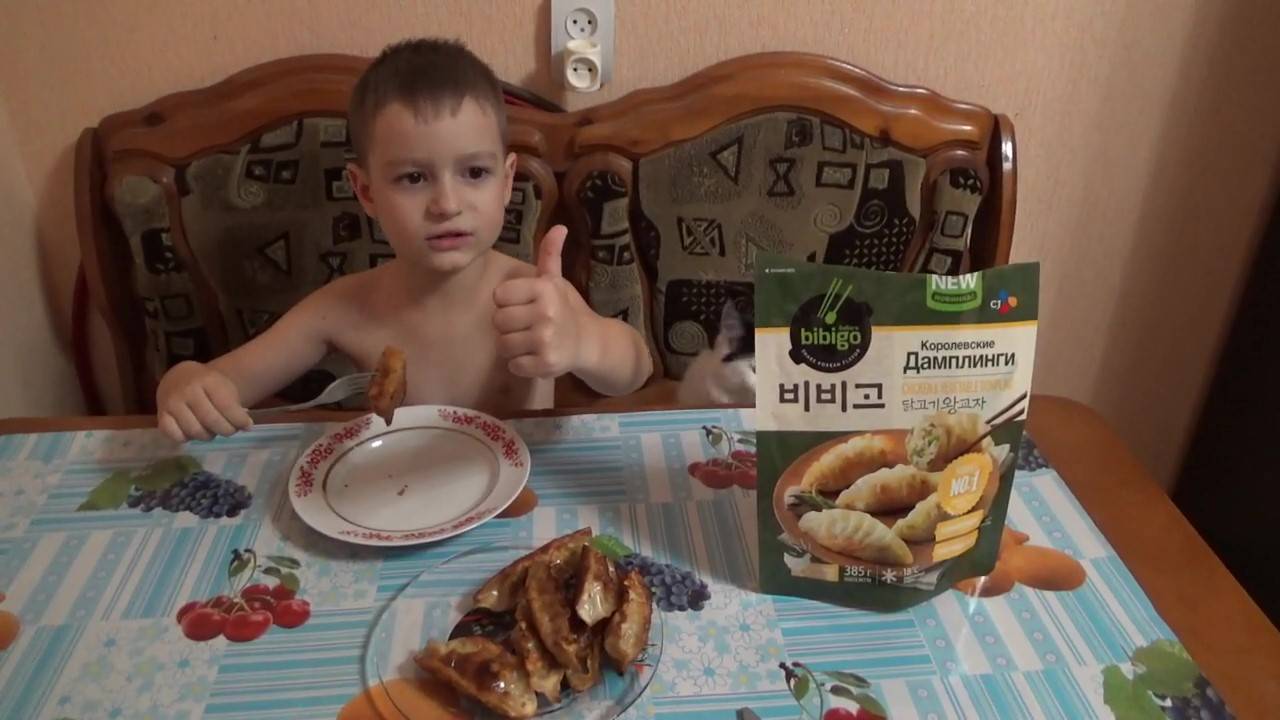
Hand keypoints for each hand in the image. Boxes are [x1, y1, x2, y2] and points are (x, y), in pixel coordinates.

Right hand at [155, 361, 252, 441]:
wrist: (180, 377)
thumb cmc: (207, 385)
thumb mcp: (223, 388)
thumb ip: (234, 406)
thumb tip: (246, 426)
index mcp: (207, 380)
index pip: (226, 406)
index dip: (239, 420)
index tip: (247, 425)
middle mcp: (187, 390)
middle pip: (211, 421)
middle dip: (226, 430)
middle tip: (230, 430)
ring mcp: (171, 402)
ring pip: (194, 431)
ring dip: (208, 436)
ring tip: (212, 430)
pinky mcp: (160, 415)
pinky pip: (176, 436)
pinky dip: (187, 438)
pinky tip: (193, 432)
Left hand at [493, 225, 595, 377]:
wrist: (591, 342)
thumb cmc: (567, 308)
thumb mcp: (556, 280)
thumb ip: (549, 254)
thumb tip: (559, 227)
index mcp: (544, 289)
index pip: (498, 296)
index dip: (508, 302)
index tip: (524, 306)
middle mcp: (545, 313)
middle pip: (498, 321)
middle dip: (508, 326)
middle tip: (527, 326)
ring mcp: (546, 340)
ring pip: (503, 345)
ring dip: (513, 347)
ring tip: (530, 342)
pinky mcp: (546, 364)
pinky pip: (514, 366)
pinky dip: (521, 365)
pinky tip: (535, 357)